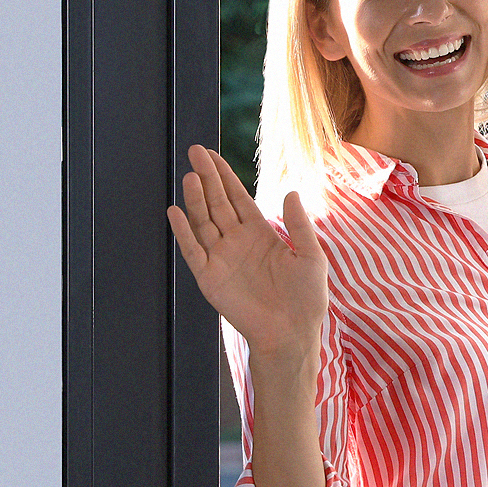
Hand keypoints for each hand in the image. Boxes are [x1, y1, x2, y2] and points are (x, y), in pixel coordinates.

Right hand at [166, 145, 328, 371]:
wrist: (292, 333)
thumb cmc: (306, 298)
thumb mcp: (310, 256)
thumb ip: (299, 225)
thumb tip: (291, 192)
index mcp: (259, 234)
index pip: (237, 198)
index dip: (224, 176)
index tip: (211, 155)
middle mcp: (237, 242)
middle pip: (217, 203)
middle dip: (207, 178)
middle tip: (195, 153)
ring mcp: (222, 259)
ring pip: (203, 222)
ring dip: (196, 200)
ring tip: (190, 177)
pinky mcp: (210, 278)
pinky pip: (193, 251)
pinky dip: (183, 233)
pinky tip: (176, 212)